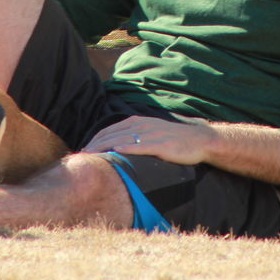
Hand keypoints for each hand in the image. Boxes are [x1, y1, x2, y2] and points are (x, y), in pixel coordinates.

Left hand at [82, 115, 215, 166]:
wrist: (199, 139)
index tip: (82, 151)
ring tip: (90, 156)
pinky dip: (128, 147)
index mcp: (137, 122)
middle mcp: (142, 125)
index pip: (108, 130)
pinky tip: (117, 151)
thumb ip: (133, 138)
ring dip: (105, 148)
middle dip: (94, 146)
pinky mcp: (162, 145)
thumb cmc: (173, 139)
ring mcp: (152, 134)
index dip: (94, 140)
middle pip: (111, 135)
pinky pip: (142, 146)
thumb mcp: (150, 134)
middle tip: (80, 157)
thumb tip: (115, 149)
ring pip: (123, 139)